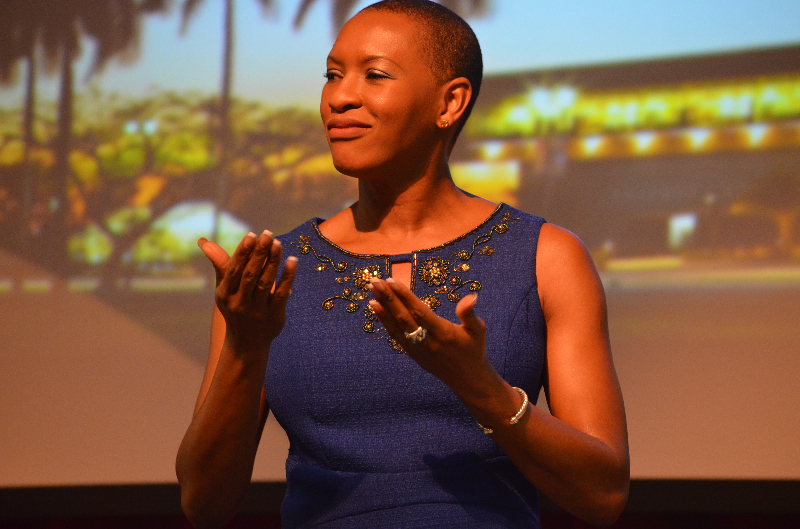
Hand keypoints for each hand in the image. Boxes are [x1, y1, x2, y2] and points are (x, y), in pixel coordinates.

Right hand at [198, 231, 296, 353]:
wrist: (246, 344)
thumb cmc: (235, 308)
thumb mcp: (225, 289)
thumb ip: (221, 264)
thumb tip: (204, 242)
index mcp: (225, 294)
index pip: (234, 270)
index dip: (243, 252)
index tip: (252, 235)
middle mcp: (239, 303)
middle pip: (250, 275)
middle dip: (259, 253)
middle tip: (268, 234)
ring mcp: (257, 311)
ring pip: (266, 283)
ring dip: (273, 261)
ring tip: (278, 243)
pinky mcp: (274, 316)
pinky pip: (282, 294)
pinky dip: (288, 277)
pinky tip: (293, 261)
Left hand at [366, 277, 488, 388]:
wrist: (468, 380)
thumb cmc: (474, 350)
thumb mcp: (478, 331)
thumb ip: (470, 314)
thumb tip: (471, 296)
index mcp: (444, 334)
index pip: (420, 312)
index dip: (405, 297)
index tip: (392, 281)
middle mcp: (427, 342)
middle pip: (403, 318)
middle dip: (388, 298)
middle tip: (375, 281)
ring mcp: (417, 350)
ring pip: (396, 326)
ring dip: (383, 307)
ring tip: (372, 290)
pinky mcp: (412, 354)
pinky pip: (395, 335)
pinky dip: (384, 321)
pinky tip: (376, 307)